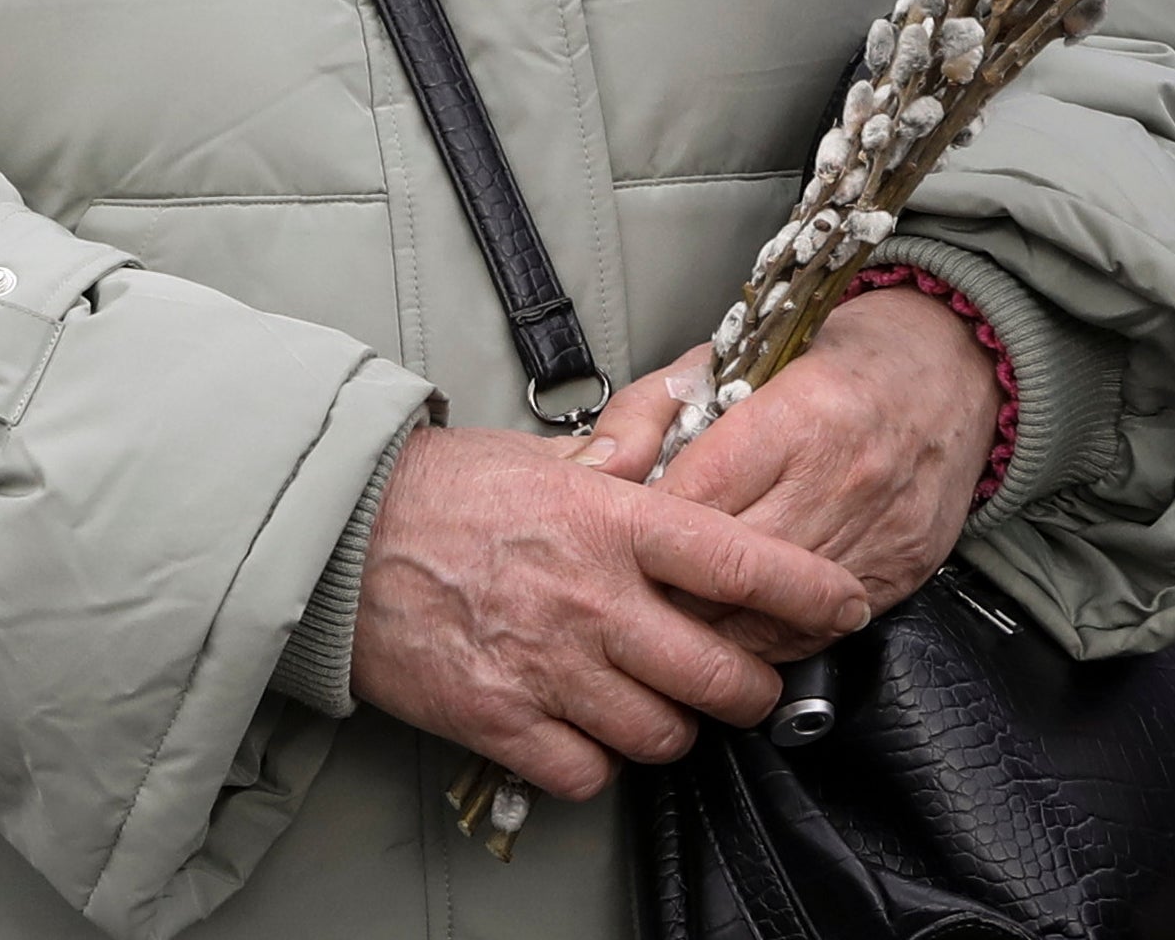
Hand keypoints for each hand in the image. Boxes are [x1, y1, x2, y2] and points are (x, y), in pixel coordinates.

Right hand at [346, 422, 871, 796]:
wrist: (330, 536)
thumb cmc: (437, 491)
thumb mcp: (539, 455)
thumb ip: (625, 452)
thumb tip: (692, 401)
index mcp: (607, 522)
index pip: (739, 561)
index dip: (810, 591)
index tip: (844, 603)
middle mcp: (590, 599)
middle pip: (722, 676)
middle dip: (749, 688)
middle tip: (741, 679)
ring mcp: (547, 667)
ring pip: (663, 735)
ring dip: (669, 726)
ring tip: (651, 702)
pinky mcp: (501, 721)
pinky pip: (589, 773)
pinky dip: (595, 762)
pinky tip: (583, 728)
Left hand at [578, 285, 1002, 642]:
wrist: (951, 370)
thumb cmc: (834, 358)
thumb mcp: (734, 353)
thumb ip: (655, 407)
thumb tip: (597, 467)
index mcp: (798, 413)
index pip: (699, 493)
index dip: (646, 523)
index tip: (612, 532)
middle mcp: (842, 479)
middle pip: (733, 563)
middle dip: (669, 584)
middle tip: (627, 588)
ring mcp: (877, 532)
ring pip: (773, 611)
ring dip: (712, 623)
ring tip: (668, 619)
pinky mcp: (901, 572)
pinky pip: (820, 631)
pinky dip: (768, 635)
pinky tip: (734, 626)